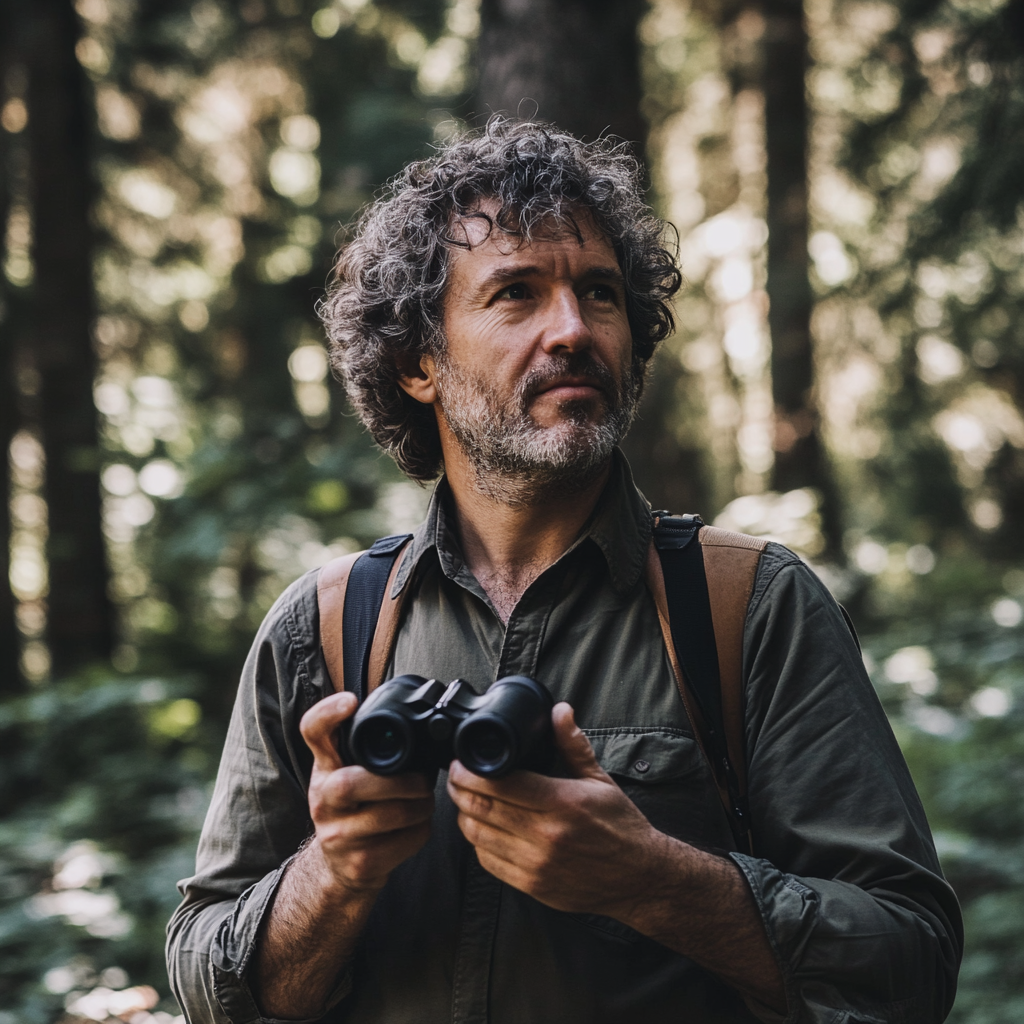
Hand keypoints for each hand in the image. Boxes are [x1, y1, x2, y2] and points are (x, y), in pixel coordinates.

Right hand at [300, 691, 434, 894]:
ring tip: (424, 801)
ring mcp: (337, 835)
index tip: (351, 701)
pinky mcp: (359, 864)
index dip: (327, 714)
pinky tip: (417, 825)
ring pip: (388, 816)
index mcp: (325, 768)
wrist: (341, 867)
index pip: (312, 734)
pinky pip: (403, 842)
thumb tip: (408, 718)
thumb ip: (365, 747)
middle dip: (399, 783)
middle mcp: (323, 800)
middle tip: (422, 781)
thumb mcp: (349, 773)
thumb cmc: (353, 809)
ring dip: (419, 806)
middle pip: (350, 784)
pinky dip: (420, 831)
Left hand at [447, 702, 665, 918]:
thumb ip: (573, 745)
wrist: (638, 877)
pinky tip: (482, 828)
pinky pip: (489, 862)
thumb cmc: (620, 826)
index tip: (460, 762)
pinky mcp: (532, 885)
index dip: (472, 773)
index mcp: (563, 803)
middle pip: (483, 809)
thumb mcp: (600, 780)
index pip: (502, 785)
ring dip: (465, 815)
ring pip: (480, 837)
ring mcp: (537, 864)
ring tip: (465, 799)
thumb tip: (560, 711)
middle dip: (459, 789)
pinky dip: (478, 843)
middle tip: (454, 776)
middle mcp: (546, 835)